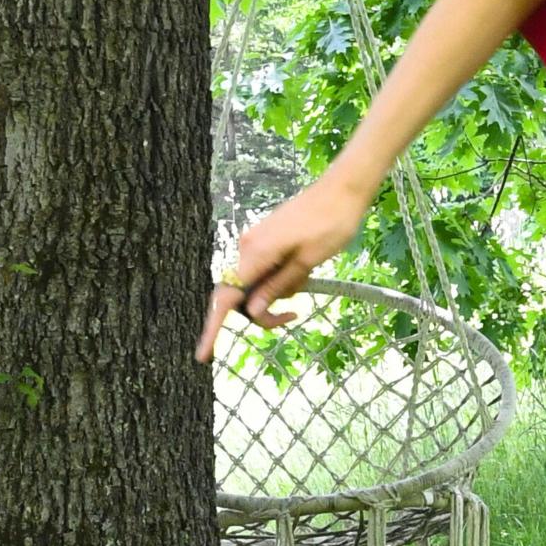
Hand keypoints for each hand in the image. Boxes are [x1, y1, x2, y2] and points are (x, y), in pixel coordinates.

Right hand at [193, 168, 372, 364]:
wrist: (342, 190)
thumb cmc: (331, 224)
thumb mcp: (308, 262)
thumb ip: (278, 287)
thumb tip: (250, 311)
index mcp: (256, 254)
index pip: (225, 299)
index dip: (212, 329)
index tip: (203, 355)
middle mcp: (247, 247)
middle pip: (240, 295)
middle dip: (262, 310)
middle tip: (294, 314)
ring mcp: (254, 242)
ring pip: (254, 284)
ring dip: (276, 292)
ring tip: (307, 275)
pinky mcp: (264, 240)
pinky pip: (262, 270)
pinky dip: (278, 279)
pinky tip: (302, 267)